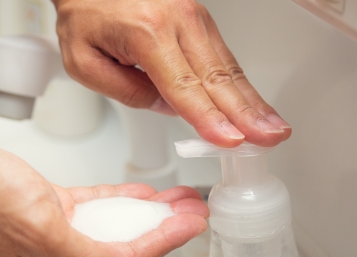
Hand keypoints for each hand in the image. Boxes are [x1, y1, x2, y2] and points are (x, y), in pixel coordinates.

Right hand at [0, 120, 207, 256]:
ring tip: (180, 200)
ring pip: (115, 227)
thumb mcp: (38, 231)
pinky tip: (145, 195)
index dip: (165, 240)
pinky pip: (96, 210)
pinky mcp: (52, 213)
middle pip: (126, 245)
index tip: (194, 222)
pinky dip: (121, 202)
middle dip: (164, 229)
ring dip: (148, 213)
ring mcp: (56, 238)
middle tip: (197, 210)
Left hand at [52, 0, 291, 146]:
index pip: (183, 87)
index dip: (208, 118)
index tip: (229, 140)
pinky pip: (224, 56)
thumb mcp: (84, 63)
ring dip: (252, 101)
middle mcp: (177, 20)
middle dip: (246, 114)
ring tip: (271, 128)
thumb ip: (125, 90)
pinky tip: (253, 103)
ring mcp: (192, 17)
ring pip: (228, 67)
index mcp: (146, 32)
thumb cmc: (84, 16)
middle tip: (268, 138)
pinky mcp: (198, 19)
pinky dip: (241, 84)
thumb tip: (167, 109)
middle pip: (217, 77)